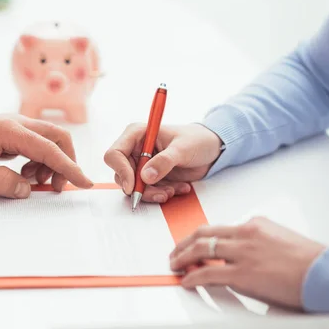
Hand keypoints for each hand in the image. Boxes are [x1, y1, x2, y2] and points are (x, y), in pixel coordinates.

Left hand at [0, 114, 93, 197]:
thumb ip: (1, 182)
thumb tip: (27, 190)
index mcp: (8, 130)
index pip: (49, 148)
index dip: (69, 168)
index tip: (84, 182)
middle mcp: (15, 123)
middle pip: (56, 137)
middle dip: (65, 162)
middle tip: (56, 188)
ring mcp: (13, 126)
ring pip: (47, 141)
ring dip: (50, 163)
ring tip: (35, 183)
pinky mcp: (8, 133)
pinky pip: (34, 144)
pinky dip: (38, 161)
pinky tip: (25, 175)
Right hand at [104, 123, 222, 202]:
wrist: (212, 149)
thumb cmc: (198, 140)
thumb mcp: (183, 148)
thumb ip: (164, 161)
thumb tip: (145, 176)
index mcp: (137, 134)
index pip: (115, 154)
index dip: (121, 171)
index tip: (133, 186)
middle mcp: (135, 149)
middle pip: (122, 174)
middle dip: (140, 188)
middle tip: (162, 193)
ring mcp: (142, 164)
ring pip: (134, 186)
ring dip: (153, 193)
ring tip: (173, 191)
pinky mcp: (151, 176)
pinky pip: (147, 191)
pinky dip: (161, 193)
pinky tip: (179, 188)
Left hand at [169, 217, 326, 309]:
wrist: (323, 273)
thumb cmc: (308, 260)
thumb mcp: (279, 237)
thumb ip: (257, 239)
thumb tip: (241, 250)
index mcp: (254, 224)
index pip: (218, 228)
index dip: (200, 237)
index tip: (191, 243)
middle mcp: (245, 234)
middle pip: (203, 234)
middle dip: (184, 244)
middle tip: (175, 252)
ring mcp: (242, 253)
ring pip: (201, 250)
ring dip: (183, 258)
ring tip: (175, 265)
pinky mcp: (241, 274)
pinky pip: (207, 273)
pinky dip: (192, 276)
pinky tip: (186, 280)